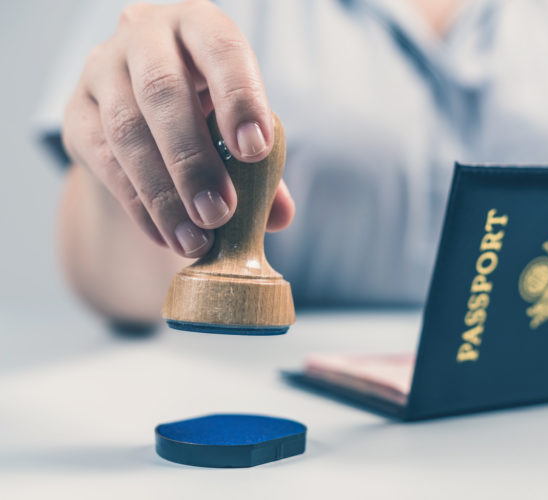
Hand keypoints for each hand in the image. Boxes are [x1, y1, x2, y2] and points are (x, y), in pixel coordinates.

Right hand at [62, 0, 293, 257]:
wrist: (145, 111)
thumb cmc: (208, 111)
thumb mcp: (238, 122)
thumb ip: (263, 165)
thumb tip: (280, 214)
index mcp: (199, 27)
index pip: (220, 50)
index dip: (239, 98)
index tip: (255, 151)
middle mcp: (145, 35)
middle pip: (163, 93)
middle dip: (193, 160)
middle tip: (220, 213)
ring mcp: (102, 70)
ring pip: (127, 131)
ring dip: (163, 194)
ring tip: (195, 240)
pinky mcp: (77, 114)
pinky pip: (104, 162)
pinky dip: (139, 205)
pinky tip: (167, 235)